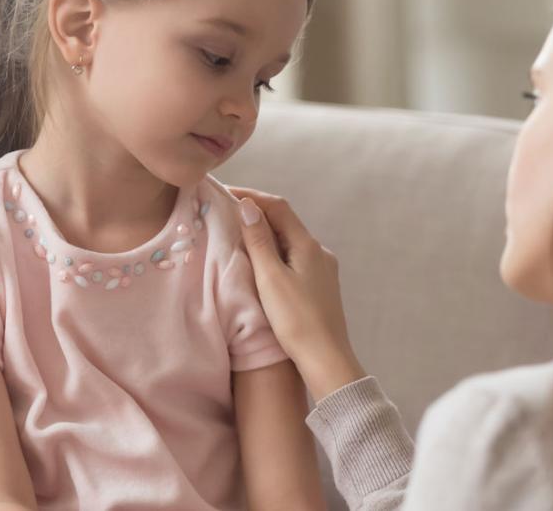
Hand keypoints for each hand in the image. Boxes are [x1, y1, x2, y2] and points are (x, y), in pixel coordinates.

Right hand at [231, 187, 367, 400]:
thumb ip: (259, 241)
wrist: (326, 358)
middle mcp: (319, 252)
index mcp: (308, 245)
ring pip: (290, 242)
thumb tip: (248, 206)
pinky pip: (294, 259)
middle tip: (227, 213)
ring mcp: (322, 270)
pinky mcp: (320, 286)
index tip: (226, 193)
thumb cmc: (296, 320)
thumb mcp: (271, 278)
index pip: (278, 207)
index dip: (252, 196)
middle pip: (285, 222)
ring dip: (266, 234)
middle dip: (258, 214)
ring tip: (239, 236)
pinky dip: (275, 253)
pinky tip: (262, 265)